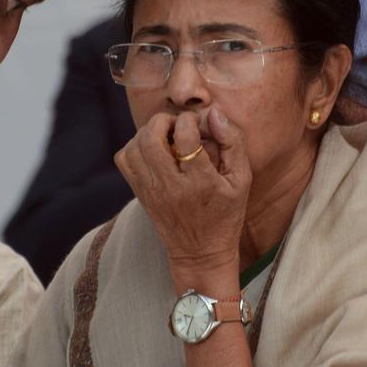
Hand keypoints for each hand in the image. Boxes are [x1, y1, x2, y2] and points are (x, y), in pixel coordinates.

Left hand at [114, 109, 251, 276]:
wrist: (200, 253)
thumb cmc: (226, 213)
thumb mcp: (241, 179)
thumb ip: (232, 142)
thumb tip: (212, 113)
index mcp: (201, 182)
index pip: (185, 137)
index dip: (189, 120)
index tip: (197, 123)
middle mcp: (171, 186)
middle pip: (151, 138)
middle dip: (163, 121)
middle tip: (177, 126)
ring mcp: (151, 191)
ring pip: (134, 147)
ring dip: (147, 133)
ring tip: (165, 137)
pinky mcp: (140, 193)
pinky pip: (124, 160)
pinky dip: (134, 147)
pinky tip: (152, 151)